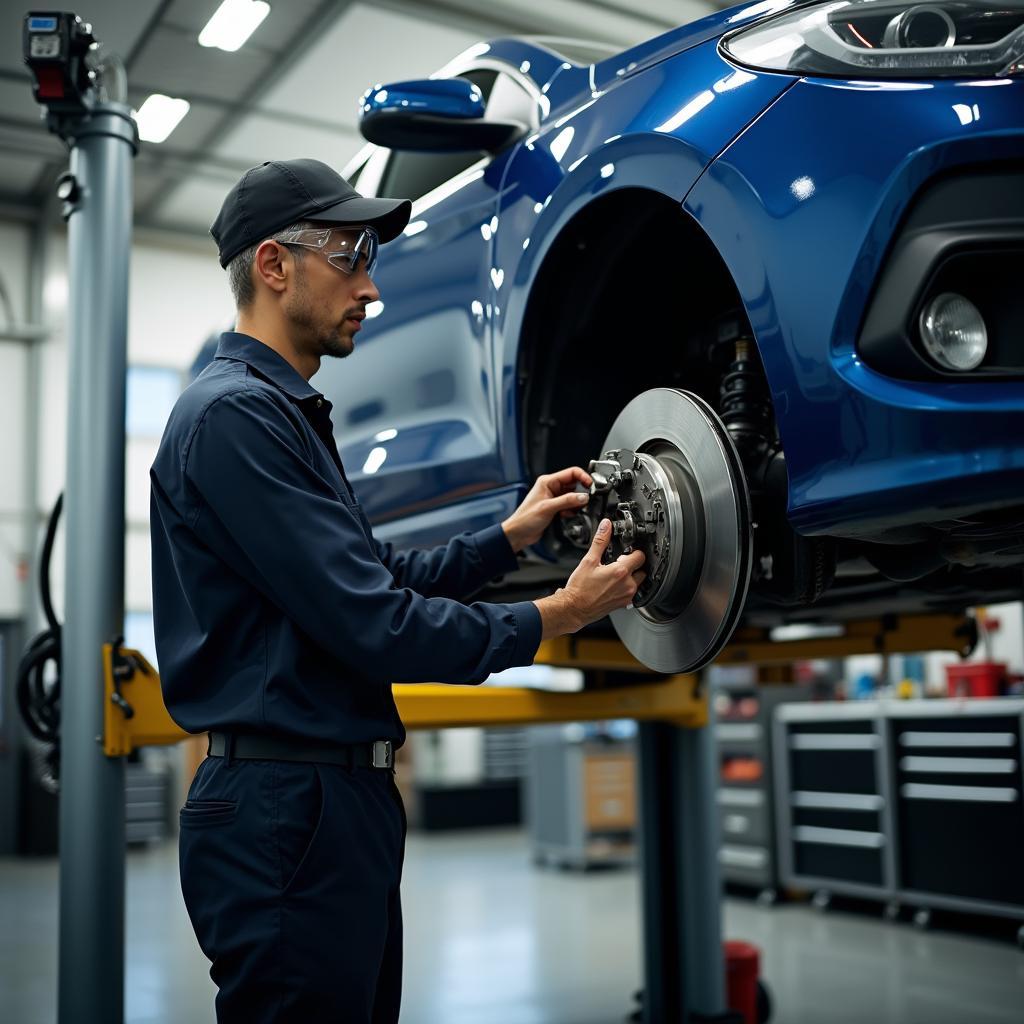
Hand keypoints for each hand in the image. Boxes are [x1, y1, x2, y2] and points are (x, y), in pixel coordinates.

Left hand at [501, 466, 592, 552]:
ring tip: (571, 510)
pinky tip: (566, 515)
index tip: (591, 486)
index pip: (571, 473)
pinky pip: (570, 505)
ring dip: (576, 503)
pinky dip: (572, 510)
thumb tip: (583, 497)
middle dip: (581, 493)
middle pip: (574, 484)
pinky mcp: (556, 507)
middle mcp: (551, 487)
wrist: (518, 533)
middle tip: (584, 501)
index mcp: (548, 481)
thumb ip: (567, 501)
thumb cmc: (525, 518)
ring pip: (574, 496)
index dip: (583, 477)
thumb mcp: (548, 508)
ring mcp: (554, 498)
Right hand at [535, 518, 646, 637]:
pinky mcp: (624, 604)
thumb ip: (600, 541)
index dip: (633, 552)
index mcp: (621, 572)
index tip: (625, 553)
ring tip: (613, 576)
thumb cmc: (579, 589)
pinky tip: (612, 586)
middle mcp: (627, 585)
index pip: (640, 556)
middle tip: (617, 564)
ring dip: (630, 577)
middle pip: (641, 569)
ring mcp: (627, 596)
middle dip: (632, 565)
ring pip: (638, 581)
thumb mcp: (589, 561)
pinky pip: (632, 593)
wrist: (574, 609)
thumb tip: (605, 526)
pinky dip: (625, 587)